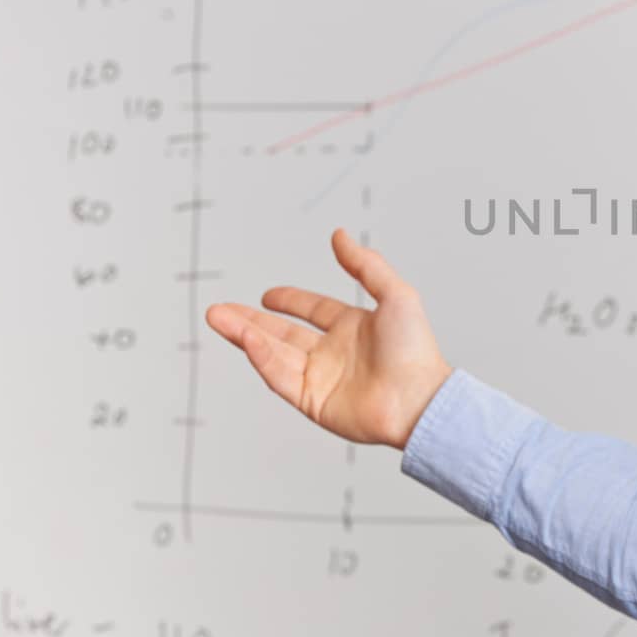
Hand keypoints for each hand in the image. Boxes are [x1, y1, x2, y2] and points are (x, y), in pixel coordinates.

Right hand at [204, 227, 453, 448]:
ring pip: (273, 353)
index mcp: (353, 328)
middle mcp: (334, 353)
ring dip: (244, 335)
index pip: (313, 310)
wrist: (419, 400)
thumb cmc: (415, 350)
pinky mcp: (313, 401)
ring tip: (217, 318)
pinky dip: (261, 357)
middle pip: (282, 333)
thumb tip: (340, 235)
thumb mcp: (395, 295)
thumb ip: (365, 265)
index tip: (267, 295)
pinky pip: (280, 376)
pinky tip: (247, 339)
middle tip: (219, 310)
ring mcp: (322, 378)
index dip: (290, 300)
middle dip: (249, 320)